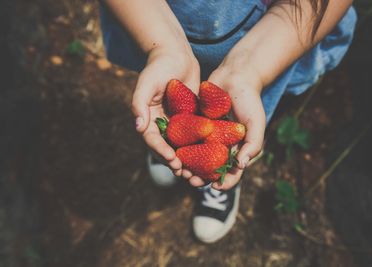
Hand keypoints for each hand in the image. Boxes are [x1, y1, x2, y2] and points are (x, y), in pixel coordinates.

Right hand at [132, 47, 199, 174]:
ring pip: (182, 145)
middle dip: (175, 162)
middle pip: (167, 147)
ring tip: (198, 172)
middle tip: (186, 174)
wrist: (175, 54)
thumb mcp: (146, 84)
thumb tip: (138, 127)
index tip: (172, 160)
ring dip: (189, 160)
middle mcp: (162, 123)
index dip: (161, 151)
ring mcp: (177, 121)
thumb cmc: (158, 67)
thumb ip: (139, 104)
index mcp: (149, 119)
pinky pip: (195, 134)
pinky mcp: (191, 118)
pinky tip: (211, 156)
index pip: (153, 140)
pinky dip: (201, 147)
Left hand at [183, 60, 265, 189]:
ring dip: (188, 166)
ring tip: (180, 170)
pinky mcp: (196, 124)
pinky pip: (187, 138)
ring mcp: (207, 135)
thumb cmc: (250, 100)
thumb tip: (241, 165)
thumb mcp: (256, 123)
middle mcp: (221, 145)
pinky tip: (173, 152)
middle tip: (191, 180)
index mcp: (237, 148)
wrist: (235, 75)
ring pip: (196, 157)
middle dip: (201, 177)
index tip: (215, 187)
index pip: (231, 172)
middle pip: (210, 168)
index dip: (224, 182)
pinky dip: (181, 147)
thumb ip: (253, 144)